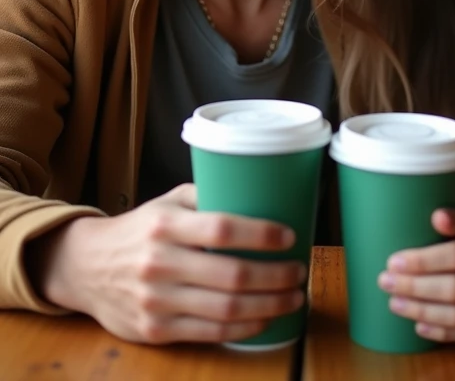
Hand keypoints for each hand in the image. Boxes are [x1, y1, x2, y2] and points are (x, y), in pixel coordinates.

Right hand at [26, 184, 305, 344]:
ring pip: (225, 309)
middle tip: (300, 270)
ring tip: (293, 297)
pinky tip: (265, 318)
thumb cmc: (139, 229)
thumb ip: (207, 196)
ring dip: (269, 305)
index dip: (261, 234)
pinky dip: (244, 327)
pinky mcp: (155, 331)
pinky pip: (209, 333)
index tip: (289, 236)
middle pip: (232, 275)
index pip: (222, 229)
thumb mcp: (167, 202)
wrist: (85, 267)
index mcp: (165, 225)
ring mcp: (156, 301)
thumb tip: (258, 190)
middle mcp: (160, 263)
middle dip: (276, 276)